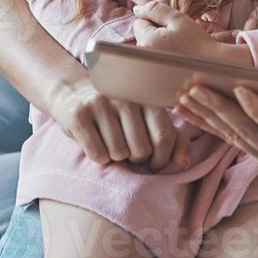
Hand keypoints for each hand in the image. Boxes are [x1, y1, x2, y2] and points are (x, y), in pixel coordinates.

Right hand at [49, 78, 189, 170]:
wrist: (74, 93)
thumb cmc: (118, 113)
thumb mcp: (147, 120)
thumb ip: (171, 138)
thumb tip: (183, 162)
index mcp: (146, 96)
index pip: (164, 137)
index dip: (162, 159)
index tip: (155, 164)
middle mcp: (125, 96)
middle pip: (141, 149)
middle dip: (136, 159)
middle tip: (128, 151)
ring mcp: (101, 103)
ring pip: (119, 153)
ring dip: (116, 158)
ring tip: (111, 144)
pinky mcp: (79, 114)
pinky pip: (97, 153)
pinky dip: (98, 157)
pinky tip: (96, 144)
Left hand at [132, 1, 231, 62]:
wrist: (212, 67)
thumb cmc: (198, 42)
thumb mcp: (178, 19)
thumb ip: (155, 10)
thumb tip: (137, 10)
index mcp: (147, 41)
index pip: (139, 23)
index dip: (155, 22)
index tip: (172, 29)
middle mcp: (143, 58)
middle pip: (140, 37)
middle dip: (154, 35)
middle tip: (176, 41)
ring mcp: (146, 71)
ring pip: (145, 50)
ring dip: (156, 48)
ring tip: (176, 53)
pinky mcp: (151, 81)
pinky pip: (149, 64)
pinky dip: (158, 61)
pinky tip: (172, 63)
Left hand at [174, 80, 257, 173]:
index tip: (239, 87)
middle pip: (246, 132)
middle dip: (219, 109)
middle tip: (195, 88)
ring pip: (231, 135)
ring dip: (205, 116)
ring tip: (184, 96)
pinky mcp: (254, 154)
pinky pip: (225, 138)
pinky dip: (205, 123)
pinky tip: (186, 109)